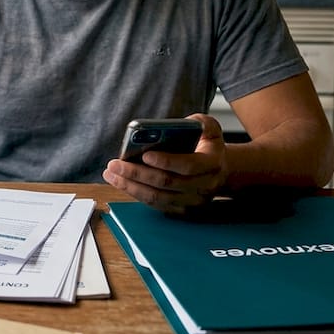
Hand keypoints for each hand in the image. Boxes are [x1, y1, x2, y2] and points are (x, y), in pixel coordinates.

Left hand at [102, 114, 227, 213]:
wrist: (221, 171)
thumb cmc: (208, 146)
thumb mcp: (210, 128)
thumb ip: (198, 122)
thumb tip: (176, 125)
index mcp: (212, 164)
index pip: (188, 165)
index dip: (166, 161)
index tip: (145, 154)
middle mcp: (204, 186)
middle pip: (167, 183)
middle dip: (138, 173)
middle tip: (115, 164)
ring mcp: (193, 202)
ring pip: (158, 197)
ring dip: (131, 186)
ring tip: (111, 174)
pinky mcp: (181, 210)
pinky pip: (155, 204)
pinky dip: (136, 193)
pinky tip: (120, 182)